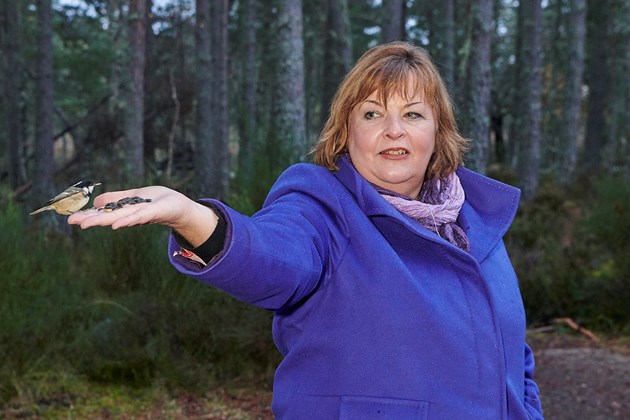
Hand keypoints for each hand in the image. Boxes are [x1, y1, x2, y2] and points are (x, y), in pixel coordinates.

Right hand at [67, 186, 218, 246]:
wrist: (181, 208)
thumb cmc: (158, 201)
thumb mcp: (134, 197)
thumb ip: (116, 200)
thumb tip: (95, 203)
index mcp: (125, 210)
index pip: (105, 213)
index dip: (89, 216)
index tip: (70, 219)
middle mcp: (132, 214)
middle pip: (109, 217)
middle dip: (90, 220)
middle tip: (72, 223)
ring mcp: (143, 215)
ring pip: (120, 217)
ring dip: (103, 221)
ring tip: (86, 224)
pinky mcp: (155, 213)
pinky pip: (140, 216)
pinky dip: (128, 220)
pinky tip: (115, 224)